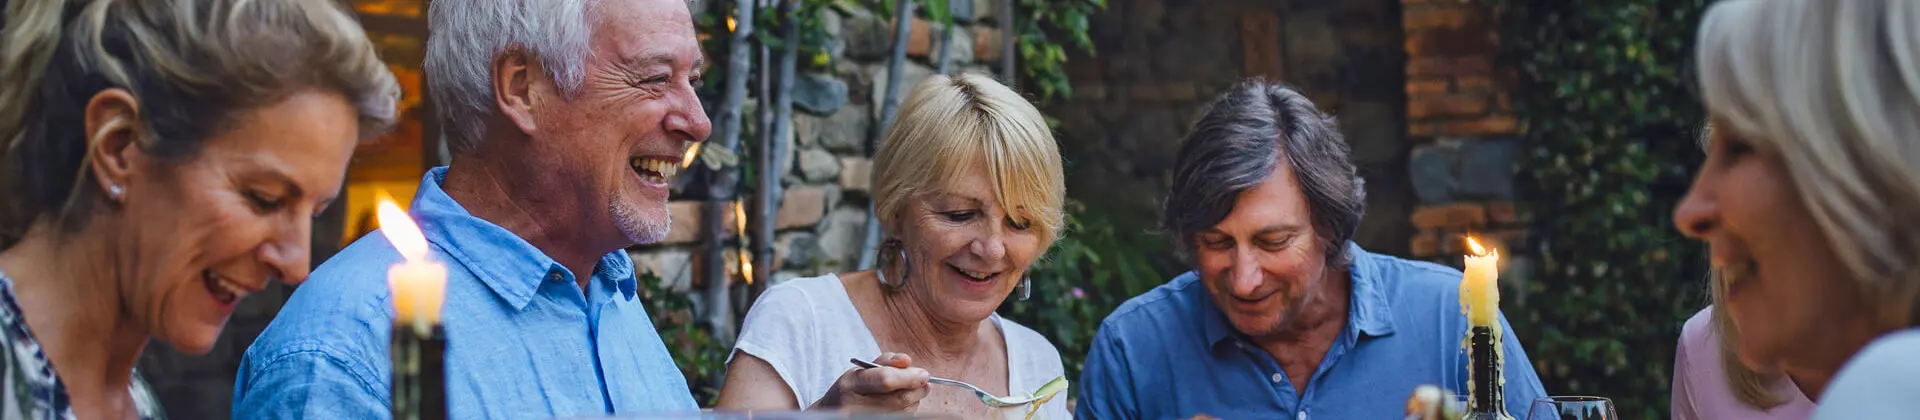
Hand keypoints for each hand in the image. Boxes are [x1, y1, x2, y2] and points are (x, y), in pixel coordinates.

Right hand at [811, 352, 930, 411]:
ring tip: (908, 391)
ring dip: (914, 399)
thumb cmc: (851, 389)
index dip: (909, 377)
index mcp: (852, 385)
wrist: (832, 413)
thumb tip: (907, 361)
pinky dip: (909, 410)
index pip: (885, 380)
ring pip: (905, 411)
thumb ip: (886, 361)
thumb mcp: (861, 370)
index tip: (924, 374)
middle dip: (918, 388)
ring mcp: (866, 419)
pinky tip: (902, 404)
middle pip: (900, 398)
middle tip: (925, 381)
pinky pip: (903, 418)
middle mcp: (856, 407)